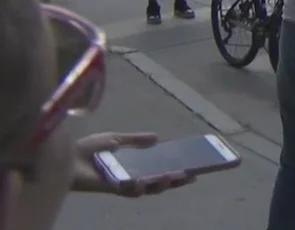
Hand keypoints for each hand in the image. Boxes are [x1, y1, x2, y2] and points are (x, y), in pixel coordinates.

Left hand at [72, 132, 194, 196]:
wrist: (65, 157)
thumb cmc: (87, 149)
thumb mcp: (115, 139)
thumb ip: (135, 140)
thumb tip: (158, 138)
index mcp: (133, 165)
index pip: (159, 168)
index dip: (176, 169)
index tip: (193, 166)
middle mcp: (131, 176)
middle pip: (158, 181)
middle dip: (176, 180)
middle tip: (191, 176)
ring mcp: (123, 184)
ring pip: (148, 189)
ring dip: (161, 184)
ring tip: (172, 177)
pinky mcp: (112, 188)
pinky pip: (129, 191)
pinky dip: (138, 187)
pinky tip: (144, 181)